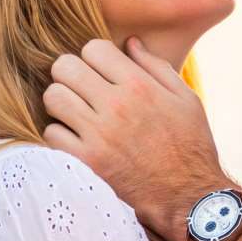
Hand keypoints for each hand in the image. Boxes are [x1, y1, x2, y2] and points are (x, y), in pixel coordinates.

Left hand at [42, 38, 228, 240]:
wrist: (188, 197)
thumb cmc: (191, 147)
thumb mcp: (186, 100)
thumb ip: (156, 67)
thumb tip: (129, 43)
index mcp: (140, 86)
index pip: (93, 48)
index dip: (94, 57)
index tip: (101, 72)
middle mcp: (116, 106)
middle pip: (64, 67)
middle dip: (71, 74)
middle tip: (81, 89)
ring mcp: (99, 135)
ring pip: (53, 97)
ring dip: (61, 102)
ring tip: (75, 112)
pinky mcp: (87, 162)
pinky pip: (51, 133)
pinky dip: (59, 134)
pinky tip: (76, 138)